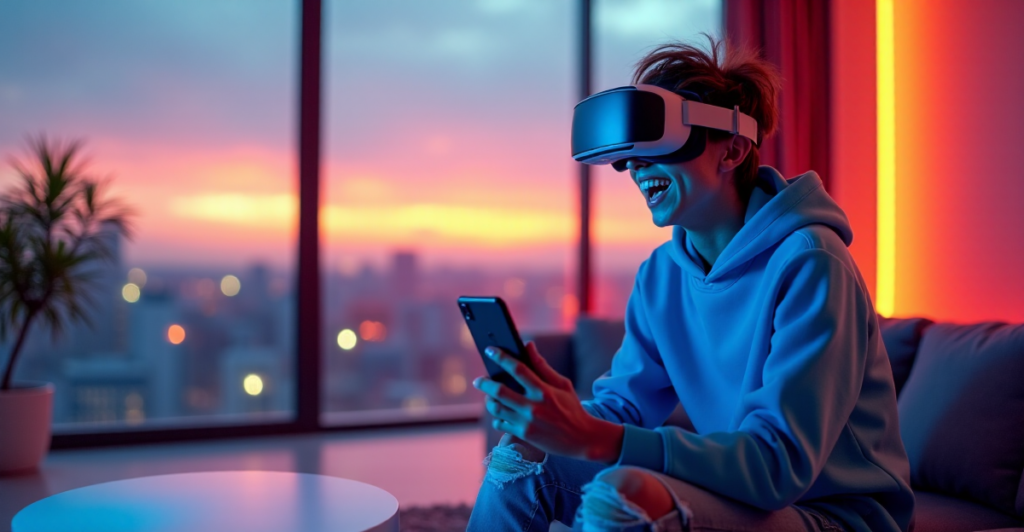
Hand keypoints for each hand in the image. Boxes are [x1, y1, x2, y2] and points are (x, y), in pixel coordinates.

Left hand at [473, 341, 624, 462]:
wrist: (582, 439)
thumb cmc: (572, 408)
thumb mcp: (563, 384)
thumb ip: (542, 366)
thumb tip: (528, 345)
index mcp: (544, 390)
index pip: (518, 369)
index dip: (501, 357)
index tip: (490, 350)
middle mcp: (533, 406)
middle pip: (499, 390)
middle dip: (485, 383)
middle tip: (479, 380)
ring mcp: (527, 422)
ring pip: (496, 408)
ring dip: (489, 400)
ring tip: (489, 396)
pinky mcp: (524, 435)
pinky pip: (501, 423)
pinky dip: (497, 417)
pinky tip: (500, 413)